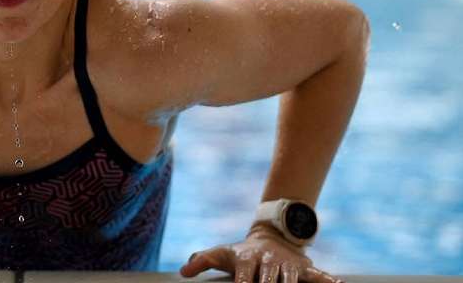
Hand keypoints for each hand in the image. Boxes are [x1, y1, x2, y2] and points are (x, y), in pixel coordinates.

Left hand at [179, 223, 344, 282]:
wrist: (271, 235)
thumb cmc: (241, 252)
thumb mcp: (221, 253)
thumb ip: (202, 260)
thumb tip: (184, 271)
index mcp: (247, 259)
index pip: (244, 279)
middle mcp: (268, 261)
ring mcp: (288, 264)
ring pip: (292, 282)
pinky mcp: (305, 267)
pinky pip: (319, 275)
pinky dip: (328, 280)